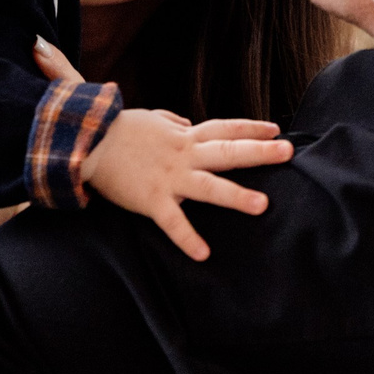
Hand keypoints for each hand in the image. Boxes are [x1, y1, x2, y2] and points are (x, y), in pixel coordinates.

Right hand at [81, 107, 293, 261]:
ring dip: (236, 196)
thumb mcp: (150, 119)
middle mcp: (183, 155)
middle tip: (288, 152)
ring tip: (263, 205)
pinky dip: (188, 238)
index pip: (224, 128)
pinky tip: (204, 254)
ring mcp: (169, 178)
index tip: (276, 131)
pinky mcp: (151, 200)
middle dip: (260, 152)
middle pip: (228, 151)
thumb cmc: (116, 130)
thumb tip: (188, 124)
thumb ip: (172, 123)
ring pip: (209, 186)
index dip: (251, 128)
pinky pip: (173, 222)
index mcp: (184, 136)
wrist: (85, 141)